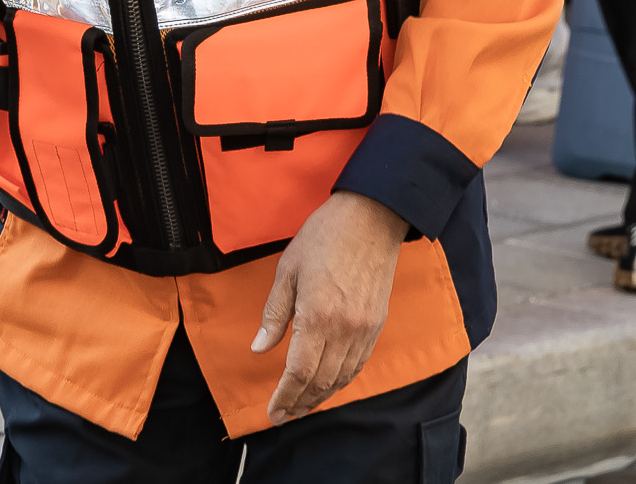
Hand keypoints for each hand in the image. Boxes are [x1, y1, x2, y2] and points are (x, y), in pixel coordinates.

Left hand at [251, 191, 406, 425]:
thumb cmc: (323, 238)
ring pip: (342, 378)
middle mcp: (344, 330)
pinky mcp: (377, 324)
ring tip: (302, 405)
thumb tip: (259, 348)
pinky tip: (329, 384)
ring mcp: (364, 330)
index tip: (273, 414)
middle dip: (300, 403)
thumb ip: (274, 313)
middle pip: (321, 382)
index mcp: (317, 316)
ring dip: (321, 396)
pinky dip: (342, 380)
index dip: (284, 397)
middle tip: (283, 415)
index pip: (299, 372)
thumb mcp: (287, 270)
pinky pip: (358, 364)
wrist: (371, 219)